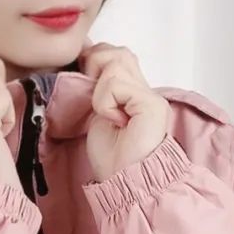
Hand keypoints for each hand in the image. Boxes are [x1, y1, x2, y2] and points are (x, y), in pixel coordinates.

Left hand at [80, 43, 171, 181]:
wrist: (125, 182)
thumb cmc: (112, 157)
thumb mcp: (96, 113)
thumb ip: (96, 88)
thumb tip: (83, 60)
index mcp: (133, 92)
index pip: (114, 54)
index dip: (94, 61)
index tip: (83, 81)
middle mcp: (146, 90)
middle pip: (117, 51)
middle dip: (95, 67)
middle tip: (94, 100)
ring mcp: (151, 96)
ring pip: (115, 62)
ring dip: (99, 89)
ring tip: (105, 113)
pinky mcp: (151, 103)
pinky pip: (115, 84)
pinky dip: (104, 102)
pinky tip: (115, 121)